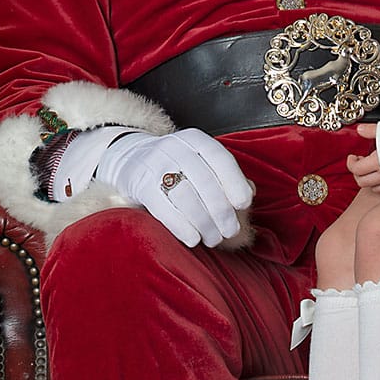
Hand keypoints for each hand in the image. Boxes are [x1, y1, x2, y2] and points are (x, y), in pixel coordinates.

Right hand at [94, 127, 254, 247]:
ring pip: (185, 196)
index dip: (235, 182)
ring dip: (204, 223)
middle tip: (230, 231)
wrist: (130, 159)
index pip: (220, 159)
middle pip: (205, 181)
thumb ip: (224, 176)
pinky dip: (181, 226)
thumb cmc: (177, 167)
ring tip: (213, 239)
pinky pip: (162, 207)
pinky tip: (193, 239)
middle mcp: (175, 146)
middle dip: (221, 211)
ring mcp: (154, 163)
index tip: (244, 203)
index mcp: (195, 139)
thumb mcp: (200, 163)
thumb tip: (249, 193)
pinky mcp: (139, 183)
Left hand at [346, 122, 379, 194]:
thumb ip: (372, 130)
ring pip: (375, 188)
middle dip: (358, 173)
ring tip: (372, 170)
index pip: (356, 170)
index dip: (351, 164)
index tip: (353, 157)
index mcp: (379, 162)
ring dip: (370, 180)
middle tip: (360, 164)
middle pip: (362, 182)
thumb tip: (359, 129)